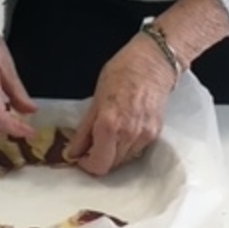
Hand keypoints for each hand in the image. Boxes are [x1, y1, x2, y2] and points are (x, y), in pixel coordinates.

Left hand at [67, 34, 175, 175]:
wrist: (154, 62)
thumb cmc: (122, 72)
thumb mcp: (96, 99)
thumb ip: (84, 130)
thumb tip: (73, 151)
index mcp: (110, 125)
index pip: (98, 164)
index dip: (86, 165)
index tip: (80, 156)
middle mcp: (129, 135)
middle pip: (111, 165)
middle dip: (99, 158)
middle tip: (91, 145)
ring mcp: (145, 136)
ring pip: (124, 160)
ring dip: (113, 154)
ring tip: (108, 134)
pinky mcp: (156, 133)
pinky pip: (137, 150)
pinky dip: (126, 146)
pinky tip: (123, 130)